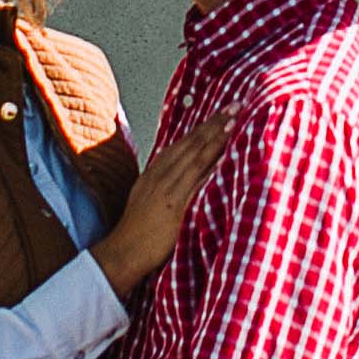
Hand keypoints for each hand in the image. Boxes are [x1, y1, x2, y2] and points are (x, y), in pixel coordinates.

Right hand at [93, 107, 236, 298]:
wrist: (123, 252)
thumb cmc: (136, 229)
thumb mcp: (146, 195)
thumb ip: (163, 180)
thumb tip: (184, 169)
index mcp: (154, 173)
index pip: (183, 142)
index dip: (203, 126)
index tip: (221, 112)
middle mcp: (161, 177)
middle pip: (191, 144)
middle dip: (214, 124)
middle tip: (234, 107)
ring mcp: (169, 191)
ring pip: (196, 158)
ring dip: (216, 139)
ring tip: (234, 123)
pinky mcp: (176, 208)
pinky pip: (197, 184)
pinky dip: (212, 169)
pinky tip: (227, 159)